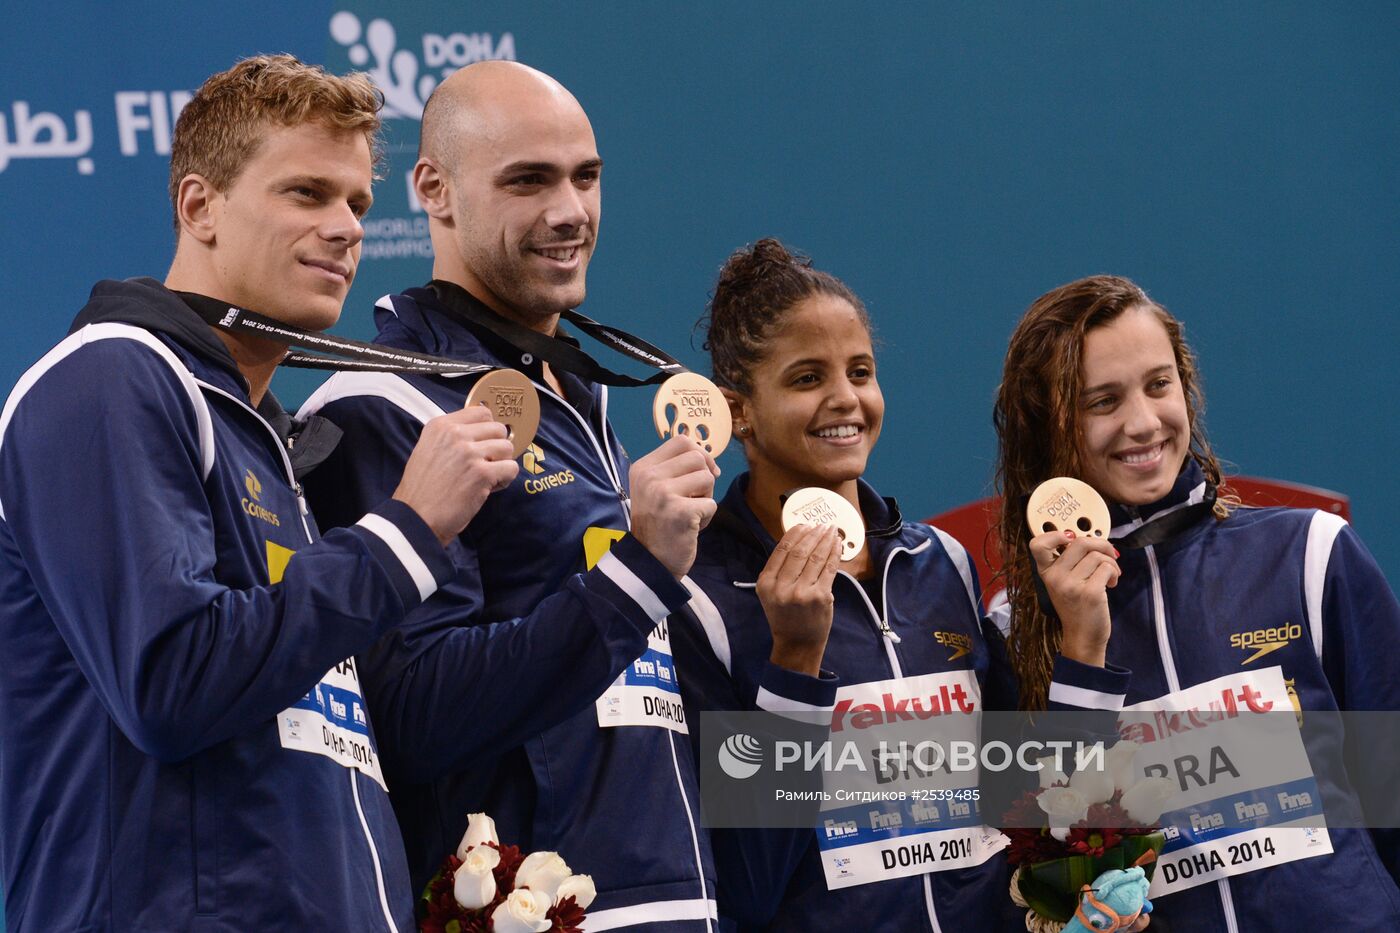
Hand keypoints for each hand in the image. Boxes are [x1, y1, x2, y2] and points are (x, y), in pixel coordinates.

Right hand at [393, 405, 519, 544]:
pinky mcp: (482, 473)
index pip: (482, 412)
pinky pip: (511, 467)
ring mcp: (469, 452)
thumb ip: (452, 437)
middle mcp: (455, 434)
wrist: (415, 517)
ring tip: (487, 478)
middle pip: (498, 429)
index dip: (488, 430)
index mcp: (440, 425)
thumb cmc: (423, 489)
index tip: (483, 445)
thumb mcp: (428, 449)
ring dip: (502, 463)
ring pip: (507, 447)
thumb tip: (483, 432)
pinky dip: (505, 479)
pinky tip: (490, 488)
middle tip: (485, 465)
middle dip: (496, 447)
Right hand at [628, 434, 719, 577]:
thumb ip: (674, 469)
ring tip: (690, 514)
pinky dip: (706, 518)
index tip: (704, 472)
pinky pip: (711, 503)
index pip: (680, 441)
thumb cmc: (658, 524)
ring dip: (706, 497)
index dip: (700, 453)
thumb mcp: (655, 489)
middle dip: (704, 478)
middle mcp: (649, 477)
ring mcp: (663, 493)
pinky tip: (690, 528)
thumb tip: (707, 457)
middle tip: (694, 499)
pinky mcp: (680, 511)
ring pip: (707, 478)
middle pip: (697, 457)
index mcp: (642, 468)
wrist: (648, 562)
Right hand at [758, 523, 841, 676]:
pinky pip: (830, 569)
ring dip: (826, 540)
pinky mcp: (821, 597)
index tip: (805, 524)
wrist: (797, 643)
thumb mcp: (771, 593)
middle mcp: (782, 587)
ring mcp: (802, 592)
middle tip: (822, 525)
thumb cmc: (785, 616)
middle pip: (800, 551)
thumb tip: (799, 539)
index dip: (795, 533)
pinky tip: (837, 545)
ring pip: (816, 557)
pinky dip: (835, 554)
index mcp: (766, 583)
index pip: (781, 550)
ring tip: (832, 530)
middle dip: (814, 534)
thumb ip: (779, 570)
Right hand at [1028, 530, 1120, 666]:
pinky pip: (1107, 568)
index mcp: (1046, 572)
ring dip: (1111, 562)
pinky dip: (1115, 573)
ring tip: (1111, 576)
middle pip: (1080, 542)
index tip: (1070, 538)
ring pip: (1097, 555)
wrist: (1082, 637)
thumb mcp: (1064, 583)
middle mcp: (1055, 577)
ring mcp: (1071, 585)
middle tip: (1109, 554)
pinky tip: (1112, 583)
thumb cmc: (1077, 607)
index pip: (1038, 544)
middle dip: (1101, 544)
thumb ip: (1070, 562)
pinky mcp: (1089, 593)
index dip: (1054, 534)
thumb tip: (1093, 539)